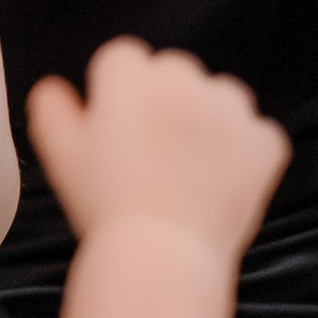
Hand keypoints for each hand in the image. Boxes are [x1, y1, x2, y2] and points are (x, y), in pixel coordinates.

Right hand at [26, 38, 287, 267]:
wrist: (161, 257)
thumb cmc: (104, 208)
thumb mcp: (62, 158)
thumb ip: (52, 112)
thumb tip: (54, 88)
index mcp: (129, 76)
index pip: (123, 60)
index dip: (117, 95)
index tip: (118, 131)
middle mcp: (182, 78)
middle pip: (173, 72)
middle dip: (165, 101)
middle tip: (153, 156)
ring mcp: (230, 108)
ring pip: (219, 97)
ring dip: (208, 121)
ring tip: (188, 172)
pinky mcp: (264, 139)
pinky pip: (256, 135)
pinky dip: (244, 156)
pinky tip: (220, 186)